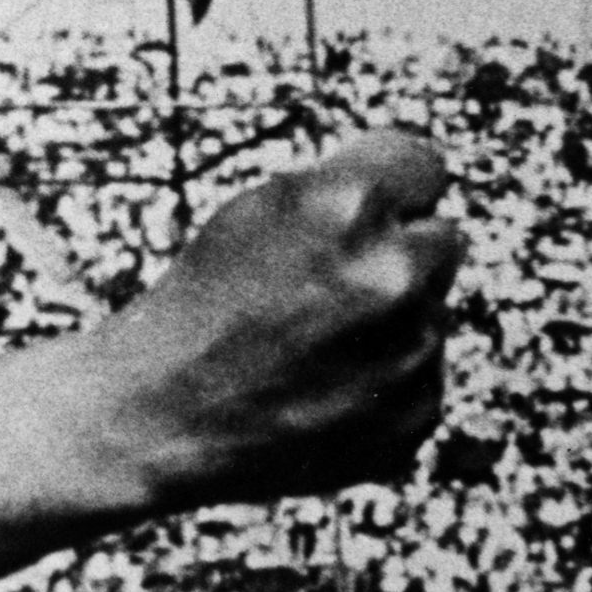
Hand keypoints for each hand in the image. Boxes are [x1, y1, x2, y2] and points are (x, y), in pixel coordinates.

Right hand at [92, 127, 460, 508]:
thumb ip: (340, 192)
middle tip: (321, 290)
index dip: (385, 188)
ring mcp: (411, 353)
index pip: (423, 165)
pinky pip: (421, 378)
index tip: (360, 213)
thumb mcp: (247, 218)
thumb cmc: (190, 315)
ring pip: (429, 314)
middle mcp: (392, 274)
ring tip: (304, 351)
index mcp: (347, 207)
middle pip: (440, 239)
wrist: (150, 426)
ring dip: (385, 325)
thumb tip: (415, 197)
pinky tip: (316, 393)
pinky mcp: (415, 416)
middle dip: (393, 256)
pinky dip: (381, 385)